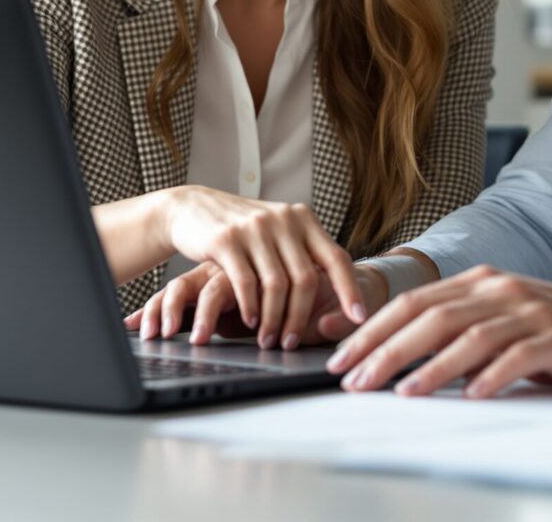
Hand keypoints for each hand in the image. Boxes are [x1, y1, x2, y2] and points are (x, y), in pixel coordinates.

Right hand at [151, 187, 364, 348]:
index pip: (337, 257)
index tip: (359, 317)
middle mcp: (284, 220)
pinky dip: (251, 307)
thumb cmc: (241, 228)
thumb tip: (336, 287)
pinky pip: (246, 282)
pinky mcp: (226, 239)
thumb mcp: (278, 229)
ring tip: (270, 340)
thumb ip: (302, 250)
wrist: (192, 208)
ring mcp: (255, 228)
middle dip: (301, 317)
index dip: (350, 290)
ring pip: (276, 285)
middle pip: (306, 278)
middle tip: (292, 343)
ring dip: (274, 319)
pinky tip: (251, 322)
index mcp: (303, 219)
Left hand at [324, 265, 551, 397]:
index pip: (414, 303)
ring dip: (428, 366)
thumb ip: (460, 334)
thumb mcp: (505, 324)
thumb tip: (404, 362)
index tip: (340, 355)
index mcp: (482, 284)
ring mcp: (530, 312)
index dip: (373, 329)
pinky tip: (469, 395)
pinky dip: (490, 376)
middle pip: (429, 317)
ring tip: (398, 391)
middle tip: (352, 378)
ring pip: (467, 336)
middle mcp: (500, 290)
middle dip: (384, 349)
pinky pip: (517, 356)